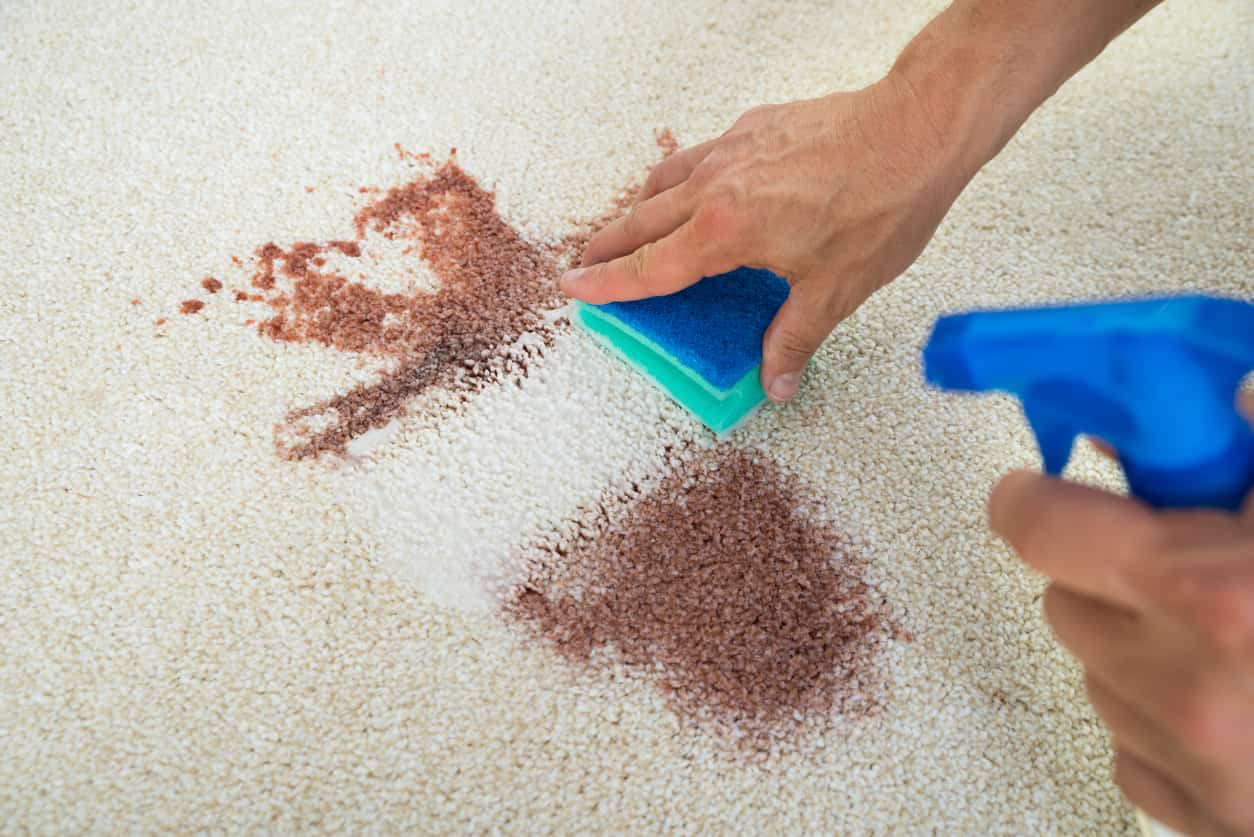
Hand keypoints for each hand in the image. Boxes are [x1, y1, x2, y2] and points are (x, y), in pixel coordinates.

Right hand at [561, 77, 966, 401]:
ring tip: (630, 228)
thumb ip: (795, 338)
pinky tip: (695, 188)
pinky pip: (696, 156)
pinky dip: (678, 178)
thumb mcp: (836, 289)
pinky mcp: (753, 127)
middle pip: (640, 220)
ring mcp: (731, 149)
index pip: (648, 267)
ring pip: (662, 182)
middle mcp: (717, 186)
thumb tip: (777, 382)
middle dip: (606, 245)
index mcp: (727, 231)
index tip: (572, 288)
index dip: (606, 284)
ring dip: (637, 209)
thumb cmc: (883, 203)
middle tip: (584, 262)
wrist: (916, 129)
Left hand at [990, 428, 1253, 834]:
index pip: (1040, 529)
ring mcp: (1193, 771)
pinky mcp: (1205, 827)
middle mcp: (1182, 691)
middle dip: (1107, 572)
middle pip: (1065, 602)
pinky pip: (1136, 750)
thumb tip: (1191, 414)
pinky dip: (1167, 722)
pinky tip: (1246, 709)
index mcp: (1215, 597)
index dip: (1035, 496)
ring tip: (1233, 639)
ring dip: (1141, 648)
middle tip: (1178, 559)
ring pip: (1099, 677)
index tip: (1043, 484)